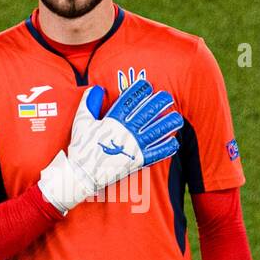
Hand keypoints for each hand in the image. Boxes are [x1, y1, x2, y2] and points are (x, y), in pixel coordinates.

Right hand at [37, 78, 183, 213]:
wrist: (82, 174)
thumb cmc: (81, 148)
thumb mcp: (81, 122)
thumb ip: (89, 103)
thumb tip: (96, 88)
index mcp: (113, 121)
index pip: (129, 101)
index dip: (139, 91)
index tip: (148, 85)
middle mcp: (126, 132)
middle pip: (146, 113)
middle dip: (158, 103)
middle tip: (167, 97)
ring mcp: (133, 147)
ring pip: (155, 132)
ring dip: (168, 124)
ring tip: (177, 118)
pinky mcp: (137, 161)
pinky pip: (155, 153)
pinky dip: (166, 148)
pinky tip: (174, 142)